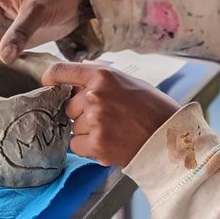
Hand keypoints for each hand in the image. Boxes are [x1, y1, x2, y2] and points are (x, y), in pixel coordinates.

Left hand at [44, 61, 179, 166]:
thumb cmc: (154, 109)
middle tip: (106, 119)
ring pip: (74, 128)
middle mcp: (94, 95)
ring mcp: (94, 120)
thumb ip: (101, 79)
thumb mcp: (129, 82)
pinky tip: (109, 143)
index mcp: (102, 76)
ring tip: (114, 132)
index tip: (48, 84)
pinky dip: (89, 147)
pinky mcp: (96, 143)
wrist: (171, 138)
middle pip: (68, 106)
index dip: (51, 79)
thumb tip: (77, 75)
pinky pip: (77, 145)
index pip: (60, 71)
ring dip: (87, 132)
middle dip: (81, 114)